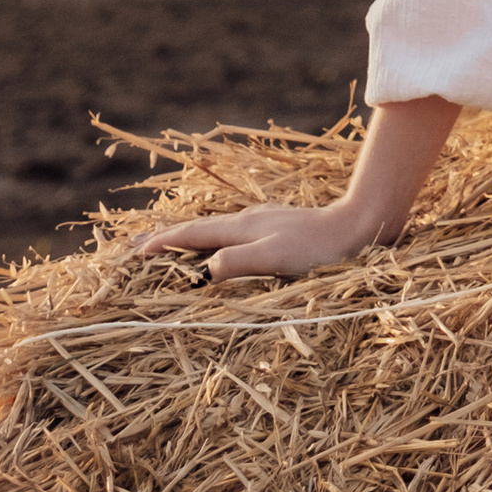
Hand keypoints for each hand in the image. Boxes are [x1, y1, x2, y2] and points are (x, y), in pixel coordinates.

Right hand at [116, 198, 377, 283]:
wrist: (360, 227)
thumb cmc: (320, 248)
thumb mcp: (276, 258)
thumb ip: (238, 261)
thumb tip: (201, 271)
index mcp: (241, 228)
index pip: (191, 235)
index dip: (160, 244)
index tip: (131, 253)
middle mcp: (247, 220)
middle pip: (196, 228)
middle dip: (164, 236)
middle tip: (133, 244)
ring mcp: (262, 222)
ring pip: (213, 228)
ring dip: (185, 236)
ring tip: (166, 241)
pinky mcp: (276, 228)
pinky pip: (230, 232)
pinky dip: (209, 238)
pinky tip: (217, 243)